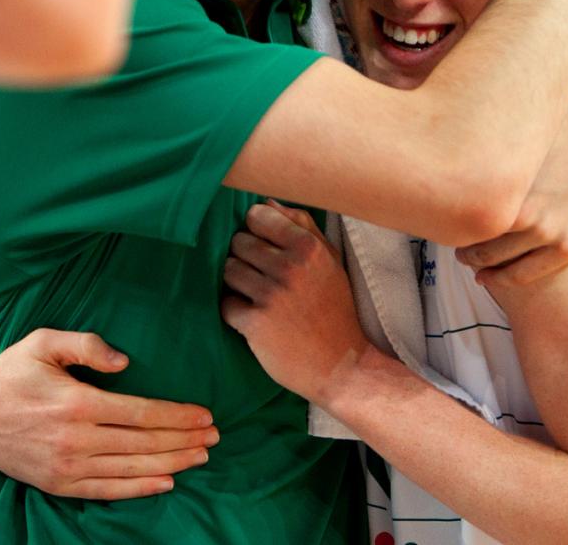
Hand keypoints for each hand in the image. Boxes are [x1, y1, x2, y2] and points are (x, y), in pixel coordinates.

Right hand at [0, 329, 218, 499]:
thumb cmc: (13, 370)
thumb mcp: (45, 342)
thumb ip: (87, 344)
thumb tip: (125, 361)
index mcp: (77, 403)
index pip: (140, 413)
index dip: (177, 415)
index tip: (205, 414)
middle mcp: (75, 439)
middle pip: (143, 444)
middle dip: (184, 440)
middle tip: (215, 436)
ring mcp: (66, 466)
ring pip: (131, 469)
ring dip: (171, 464)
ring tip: (201, 456)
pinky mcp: (58, 484)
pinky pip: (106, 491)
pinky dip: (139, 489)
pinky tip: (166, 482)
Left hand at [222, 202, 368, 404]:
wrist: (342, 365)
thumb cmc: (334, 307)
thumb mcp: (330, 260)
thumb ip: (302, 226)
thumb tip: (268, 202)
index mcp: (307, 247)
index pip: (257, 216)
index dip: (256, 230)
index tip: (264, 244)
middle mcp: (289, 267)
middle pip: (239, 242)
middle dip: (246, 256)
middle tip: (263, 275)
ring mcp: (271, 296)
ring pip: (228, 270)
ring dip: (237, 282)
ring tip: (256, 294)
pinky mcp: (255, 324)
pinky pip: (226, 303)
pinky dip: (235, 310)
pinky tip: (252, 317)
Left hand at [456, 97, 567, 285]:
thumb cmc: (560, 134)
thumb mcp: (520, 139)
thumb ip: (490, 155)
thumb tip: (449, 149)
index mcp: (511, 184)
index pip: (465, 214)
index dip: (449, 222)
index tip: (441, 222)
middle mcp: (530, 212)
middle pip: (480, 240)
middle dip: (462, 248)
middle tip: (451, 248)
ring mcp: (552, 232)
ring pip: (502, 262)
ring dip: (481, 266)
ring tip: (468, 264)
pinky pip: (531, 272)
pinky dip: (506, 278)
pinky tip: (490, 278)